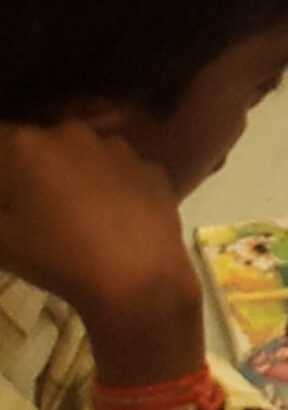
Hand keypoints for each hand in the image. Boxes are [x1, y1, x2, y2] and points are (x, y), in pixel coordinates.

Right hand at [0, 124, 203, 376]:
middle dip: (27, 173)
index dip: (0, 174)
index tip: (7, 202)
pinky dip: (108, 189)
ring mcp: (117, 147)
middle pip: (37, 147)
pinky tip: (108, 221)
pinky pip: (117, 173)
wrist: (137, 276)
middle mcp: (72, 133)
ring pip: (80, 156)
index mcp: (27, 146)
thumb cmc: (54, 256)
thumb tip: (7, 199)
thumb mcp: (0, 240)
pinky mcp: (149, 168)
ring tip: (70, 219)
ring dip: (69, 177)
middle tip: (30, 214)